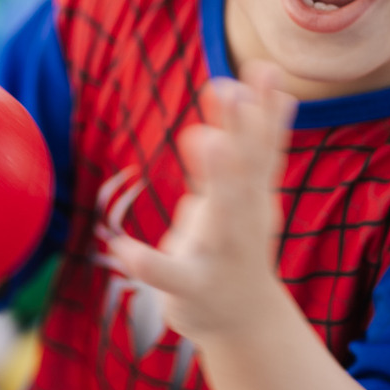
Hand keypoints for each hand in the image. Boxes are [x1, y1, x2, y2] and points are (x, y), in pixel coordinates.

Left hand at [105, 59, 296, 343]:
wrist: (245, 321)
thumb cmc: (238, 244)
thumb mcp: (244, 195)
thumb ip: (244, 145)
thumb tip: (253, 90)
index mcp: (255, 195)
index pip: (263, 146)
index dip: (265, 109)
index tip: (265, 69)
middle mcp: (245, 220)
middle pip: (245, 172)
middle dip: (240, 132)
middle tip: (232, 89)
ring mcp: (222, 254)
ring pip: (221, 218)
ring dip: (216, 180)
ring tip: (203, 139)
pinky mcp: (193, 287)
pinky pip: (171, 274)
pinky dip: (148, 262)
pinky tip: (123, 248)